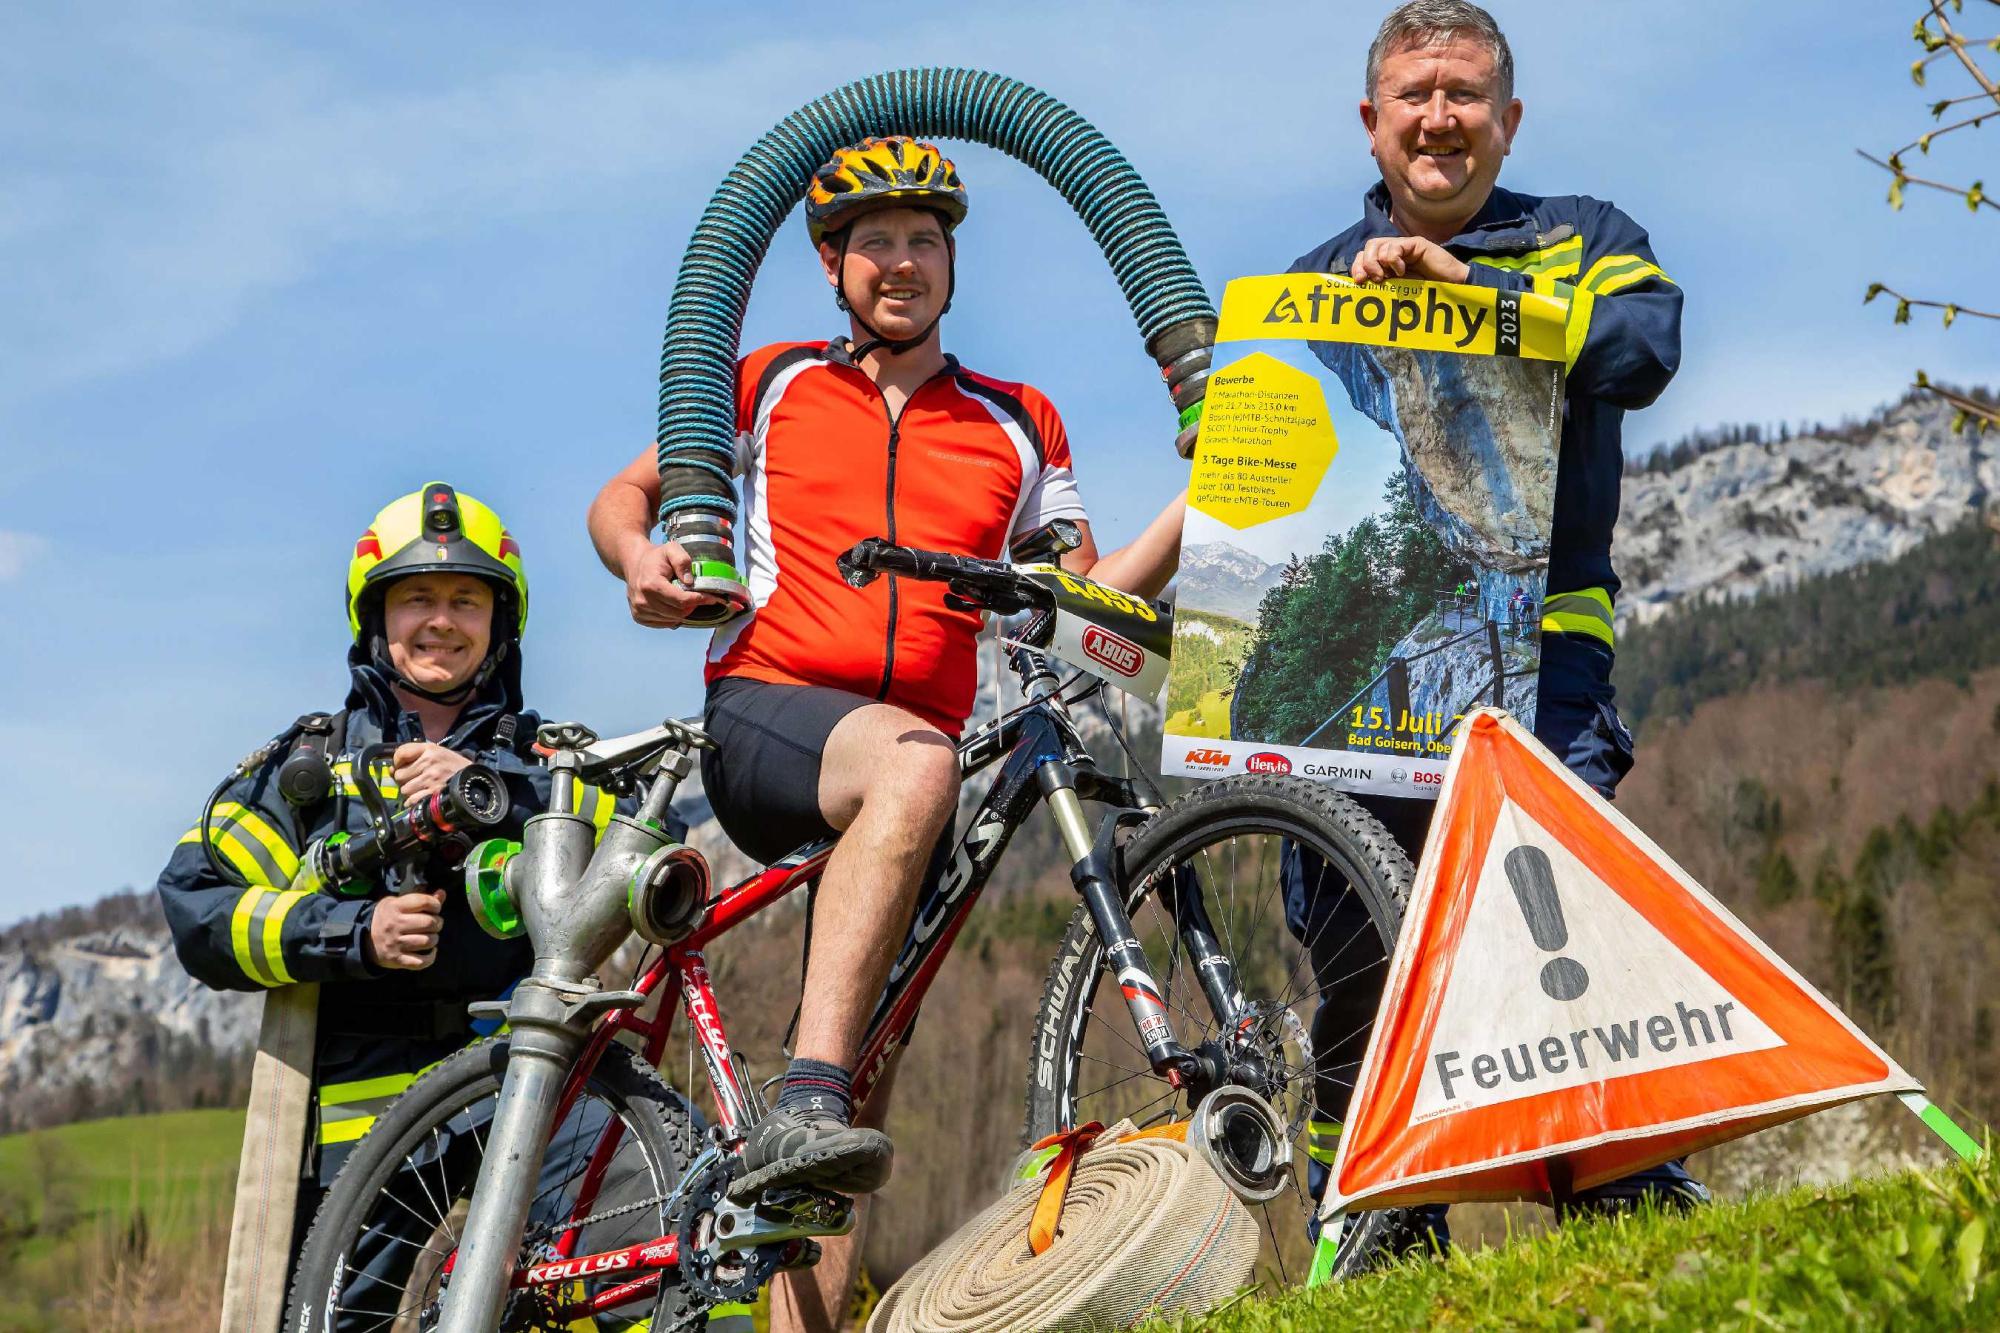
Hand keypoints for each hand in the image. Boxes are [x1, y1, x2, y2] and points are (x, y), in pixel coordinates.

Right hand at [366, 890, 444, 969]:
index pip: (424, 902)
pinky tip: (429, 951)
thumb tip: (442, 894)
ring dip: (434, 939)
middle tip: (434, 924)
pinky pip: (421, 962)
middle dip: (437, 923)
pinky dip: (430, 957)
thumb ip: (422, 899)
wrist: (365, 939)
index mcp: (395, 907)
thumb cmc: (387, 918)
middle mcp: (395, 925)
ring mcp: (396, 944)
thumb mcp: (398, 903)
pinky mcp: (397, 959)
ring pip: (427, 941)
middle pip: (428, 923)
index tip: (435, 908)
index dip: (435, 905)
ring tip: (430, 936)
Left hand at [393, 743, 471, 806]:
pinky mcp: (433, 794)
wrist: (475, 779)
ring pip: (404, 789)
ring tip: (421, 789)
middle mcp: (428, 763)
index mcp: (429, 749)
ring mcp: (431, 779)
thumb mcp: (437, 753)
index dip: (397, 762)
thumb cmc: (454, 766)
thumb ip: (413, 757)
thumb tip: (390, 770)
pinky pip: (411, 800)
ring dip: (410, 791)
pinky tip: (422, 798)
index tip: (403, 766)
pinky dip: (414, 801)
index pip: (400, 753)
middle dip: (404, 779)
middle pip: (399, 774)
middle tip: (415, 780)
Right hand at [622, 538, 724, 628]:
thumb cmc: (656, 557)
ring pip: (673, 620)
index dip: (699, 600)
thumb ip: (682, 561)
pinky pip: (665, 623)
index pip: (681, 600)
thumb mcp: (671, 549)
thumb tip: (689, 582)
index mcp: (651, 584)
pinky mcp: (639, 617)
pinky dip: (674, 616)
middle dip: (693, 606)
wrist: (634, 564)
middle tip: (700, 597)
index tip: (713, 598)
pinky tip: (673, 604)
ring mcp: (639, 610)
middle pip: (678, 612)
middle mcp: (642, 600)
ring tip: (684, 598)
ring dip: (683, 611)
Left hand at [1349, 235, 1469, 284]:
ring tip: (1386, 276)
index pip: (1363, 257)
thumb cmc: (1425, 295)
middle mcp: (1394, 252)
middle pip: (1368, 247)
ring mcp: (1404, 247)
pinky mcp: (1415, 244)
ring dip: (1376, 262)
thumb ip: (1380, 288)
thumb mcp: (1396, 292)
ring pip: (1377, 244)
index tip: (1359, 281)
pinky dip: (1393, 259)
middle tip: (1374, 279)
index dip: (1357, 267)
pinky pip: (1395, 246)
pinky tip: (1401, 271)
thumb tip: (1359, 287)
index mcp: (1387, 264)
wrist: (1451, 289)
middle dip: (1365, 264)